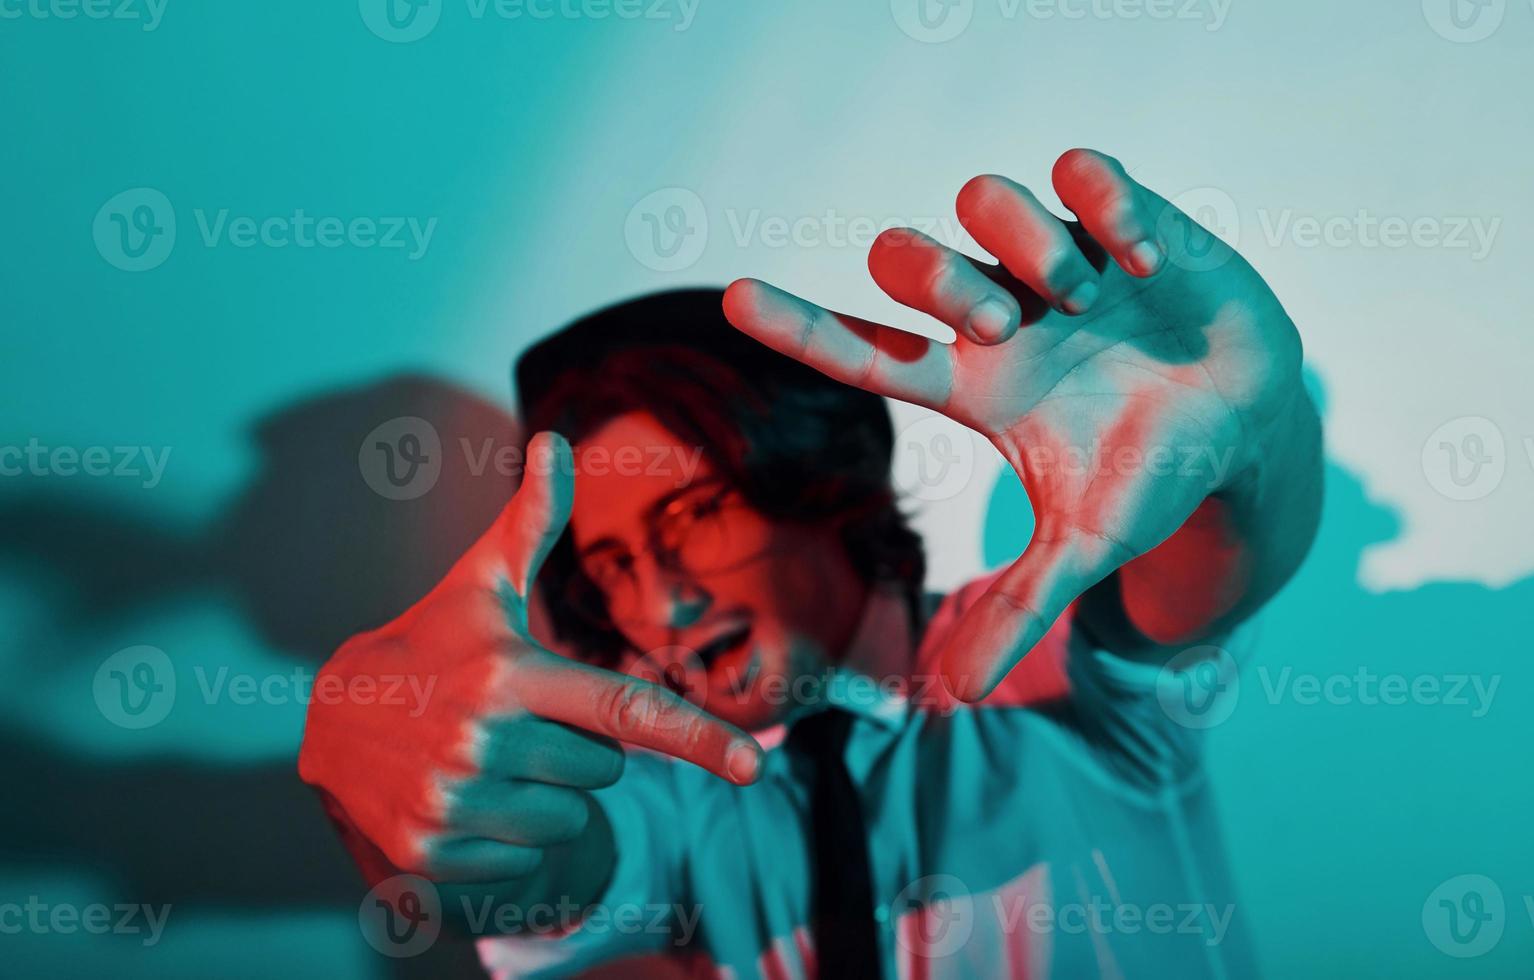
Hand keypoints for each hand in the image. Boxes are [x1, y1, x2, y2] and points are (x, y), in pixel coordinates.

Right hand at [298, 432, 763, 884]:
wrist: (330, 722)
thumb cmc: (432, 643)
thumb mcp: (479, 583)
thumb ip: (530, 519)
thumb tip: (556, 438)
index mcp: (509, 673)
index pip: (624, 711)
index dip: (698, 739)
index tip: (755, 769)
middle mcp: (481, 741)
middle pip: (607, 769)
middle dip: (580, 746)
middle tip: (521, 717)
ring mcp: (453, 803)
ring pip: (570, 821)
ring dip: (547, 797)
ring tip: (490, 758)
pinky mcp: (432, 855)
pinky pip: (525, 864)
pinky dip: (507, 839)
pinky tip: (465, 798)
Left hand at [722, 149, 1303, 701]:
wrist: (1245, 423)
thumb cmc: (1149, 477)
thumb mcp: (1085, 544)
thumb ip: (1021, 606)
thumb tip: (957, 695)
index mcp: (973, 384)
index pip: (863, 350)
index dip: (798, 328)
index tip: (732, 302)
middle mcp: (998, 311)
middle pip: (906, 257)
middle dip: (940, 281)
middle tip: (1008, 326)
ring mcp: (1056, 261)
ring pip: (984, 200)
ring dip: (1027, 247)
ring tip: (1090, 294)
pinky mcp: (1124, 220)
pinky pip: (1085, 174)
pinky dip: (1107, 207)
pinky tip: (1146, 260)